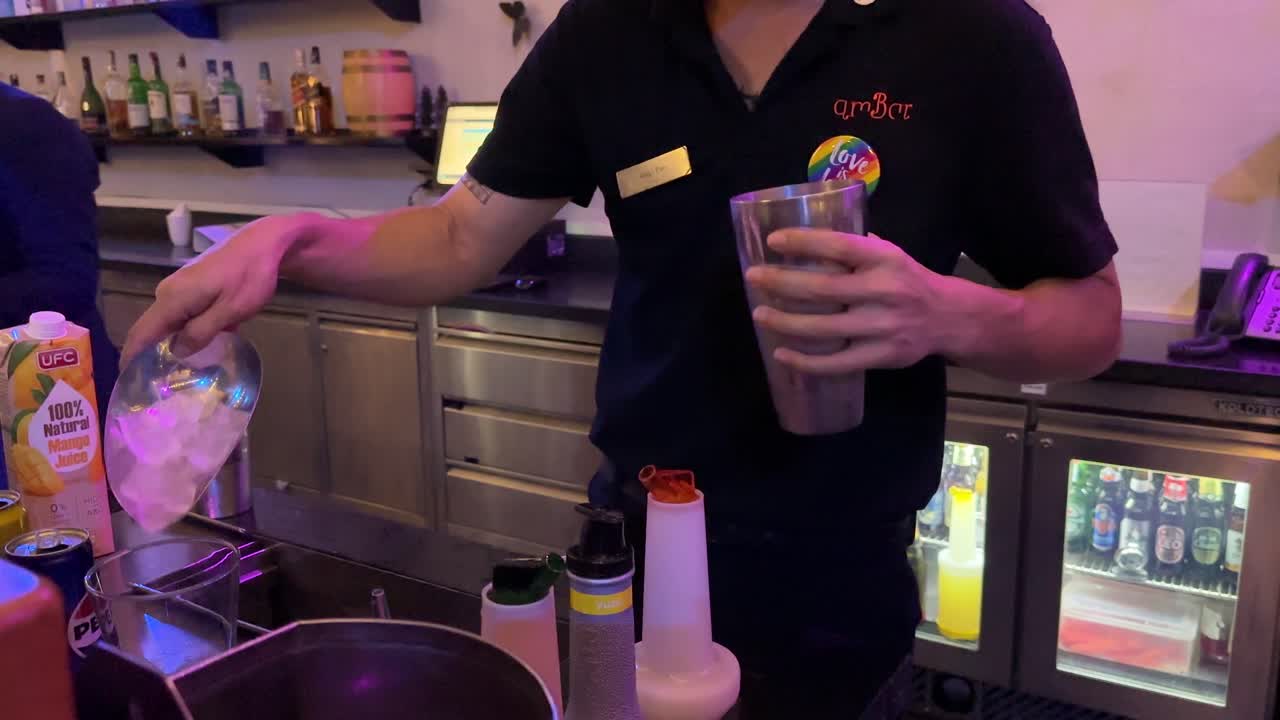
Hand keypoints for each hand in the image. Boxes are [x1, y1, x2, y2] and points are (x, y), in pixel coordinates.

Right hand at [122, 214, 314, 364]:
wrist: (264, 244)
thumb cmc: (249, 277)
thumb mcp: (229, 311)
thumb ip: (200, 332)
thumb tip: (175, 351)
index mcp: (172, 299)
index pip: (141, 333)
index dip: (131, 357)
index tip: (127, 381)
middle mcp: (168, 293)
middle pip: (153, 330)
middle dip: (151, 355)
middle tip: (159, 385)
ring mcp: (179, 288)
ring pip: (170, 323)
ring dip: (174, 345)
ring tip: (180, 373)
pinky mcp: (192, 287)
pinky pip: (183, 315)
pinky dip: (188, 332)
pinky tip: (202, 349)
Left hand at [744, 229, 949, 374]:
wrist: (948, 317)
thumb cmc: (907, 280)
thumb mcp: (889, 254)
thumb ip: (854, 248)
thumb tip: (804, 240)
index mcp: (885, 259)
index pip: (839, 245)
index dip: (804, 241)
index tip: (773, 241)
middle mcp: (884, 291)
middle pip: (823, 289)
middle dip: (781, 283)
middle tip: (753, 278)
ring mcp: (882, 327)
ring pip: (824, 328)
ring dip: (785, 322)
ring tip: (759, 314)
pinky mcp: (881, 356)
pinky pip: (836, 363)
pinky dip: (805, 361)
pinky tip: (781, 353)